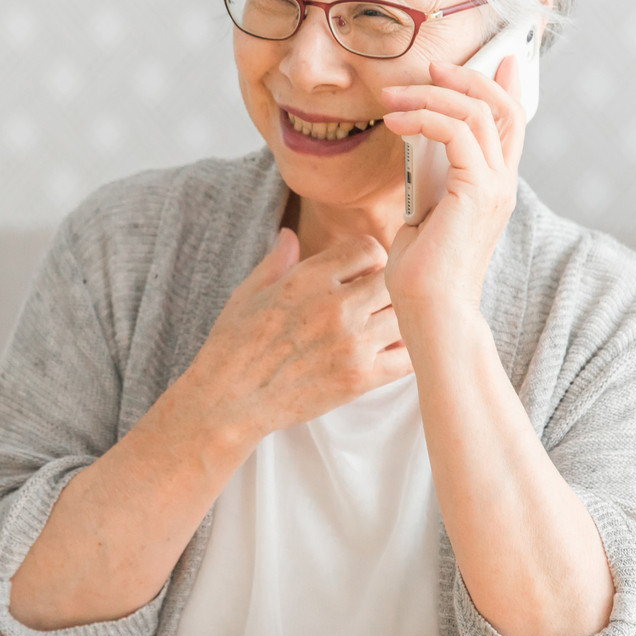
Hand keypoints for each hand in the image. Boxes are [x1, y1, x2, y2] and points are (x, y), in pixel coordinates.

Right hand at [180, 226, 412, 449]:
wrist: (229, 400)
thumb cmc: (233, 346)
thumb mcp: (248, 292)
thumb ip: (278, 261)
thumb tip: (290, 235)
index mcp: (309, 279)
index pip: (368, 249)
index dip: (369, 258)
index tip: (361, 274)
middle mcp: (335, 306)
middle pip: (392, 279)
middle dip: (387, 286)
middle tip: (375, 302)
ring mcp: (351, 343)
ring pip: (404, 316)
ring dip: (396, 319)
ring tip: (379, 328)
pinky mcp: (359, 379)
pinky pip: (406, 358)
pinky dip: (405, 353)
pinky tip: (386, 353)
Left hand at [379, 53, 524, 315]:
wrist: (429, 313)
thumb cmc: (420, 273)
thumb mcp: (425, 209)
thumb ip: (430, 174)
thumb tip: (416, 137)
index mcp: (493, 185)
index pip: (512, 121)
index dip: (505, 84)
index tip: (497, 53)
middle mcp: (502, 182)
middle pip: (502, 106)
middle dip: (467, 76)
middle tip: (427, 69)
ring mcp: (495, 186)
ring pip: (477, 112)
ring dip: (431, 96)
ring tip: (393, 98)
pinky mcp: (477, 192)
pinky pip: (457, 133)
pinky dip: (424, 118)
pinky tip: (395, 123)